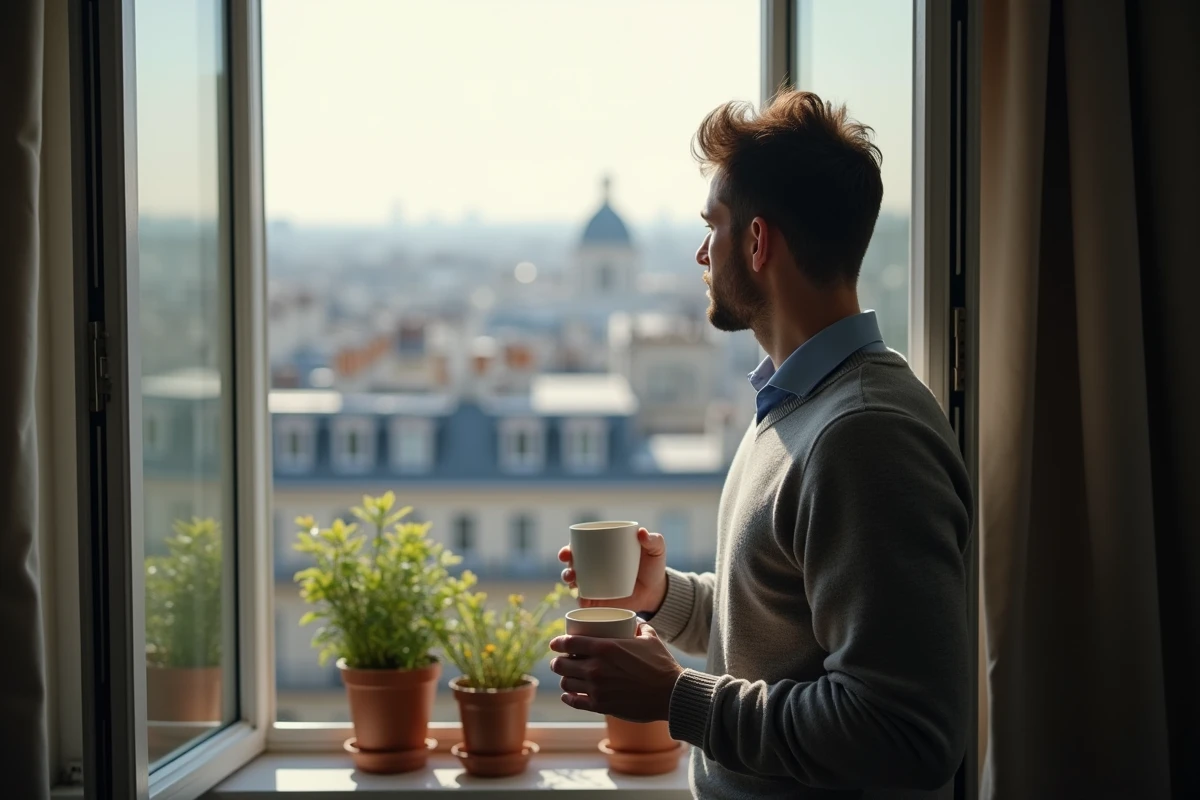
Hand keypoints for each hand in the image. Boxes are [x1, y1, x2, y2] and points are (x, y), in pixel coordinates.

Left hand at [548, 622, 682, 720]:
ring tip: (567, 677)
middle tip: (561, 661)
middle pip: (562, 664)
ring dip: (564, 679)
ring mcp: (596, 689)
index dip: (558, 642)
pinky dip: (568, 697)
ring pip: (566, 683)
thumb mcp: (649, 638)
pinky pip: (575, 702)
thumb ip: (639, 627)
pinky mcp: (601, 706)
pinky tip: (568, 695)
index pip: (569, 643)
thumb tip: (636, 622)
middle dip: (558, 662)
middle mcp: (595, 668)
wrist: (670, 694)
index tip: (555, 644)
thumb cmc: (661, 664)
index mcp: (604, 648)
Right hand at [558, 528, 667, 611]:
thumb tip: (641, 532)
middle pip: (572, 566)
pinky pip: (586, 602)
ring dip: (569, 583)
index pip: (579, 548)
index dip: (568, 550)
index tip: (567, 552)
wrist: (656, 591)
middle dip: (566, 567)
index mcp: (601, 551)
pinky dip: (581, 601)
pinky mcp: (600, 601)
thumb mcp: (656, 550)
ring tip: (574, 583)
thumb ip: (653, 540)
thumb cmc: (653, 565)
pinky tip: (583, 601)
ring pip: (575, 584)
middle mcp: (593, 567)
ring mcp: (595, 585)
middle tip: (571, 569)